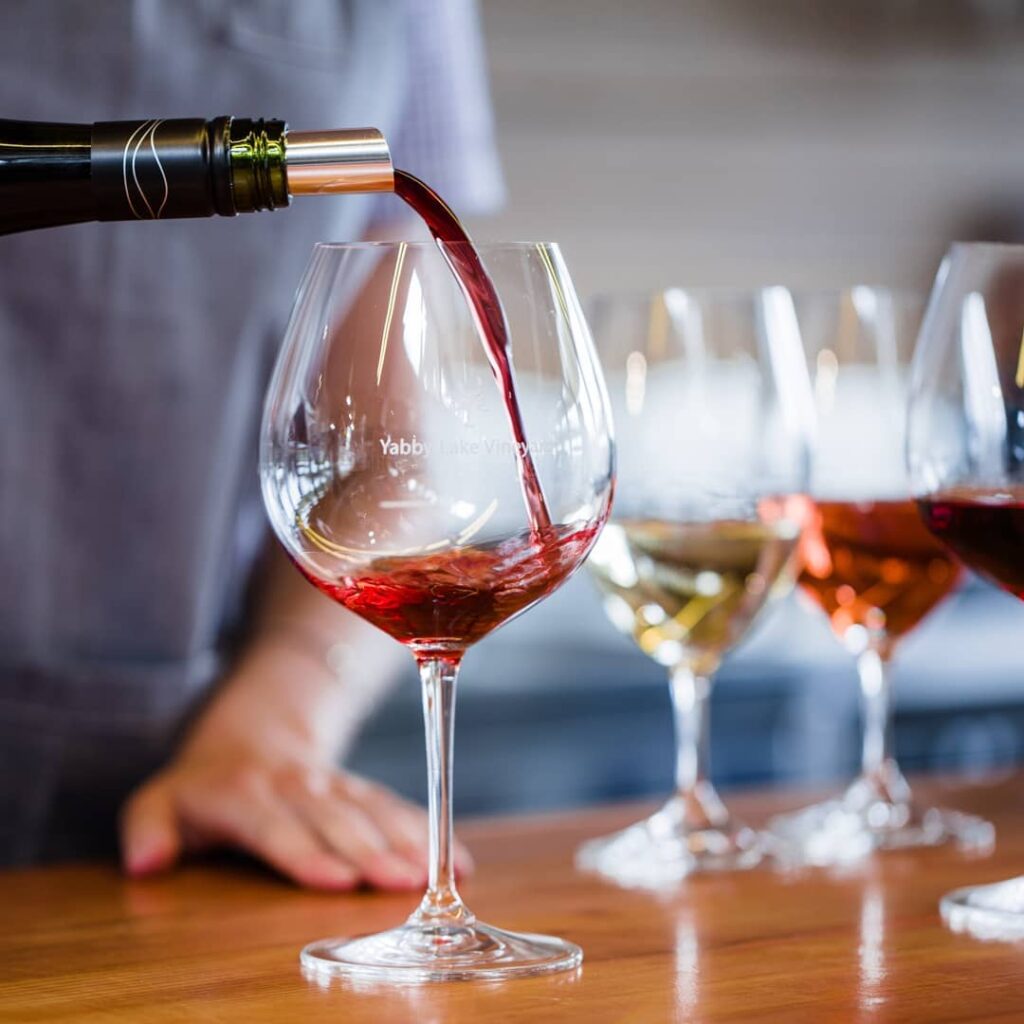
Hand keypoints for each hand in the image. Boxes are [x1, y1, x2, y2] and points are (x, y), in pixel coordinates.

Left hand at [119, 641, 472, 889]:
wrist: (254, 730)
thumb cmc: (204, 784)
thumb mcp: (159, 799)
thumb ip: (148, 828)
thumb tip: (147, 863)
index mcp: (244, 792)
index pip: (276, 827)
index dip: (307, 853)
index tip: (338, 881)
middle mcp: (296, 785)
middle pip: (337, 821)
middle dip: (373, 852)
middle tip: (407, 884)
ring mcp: (333, 784)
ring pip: (374, 811)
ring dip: (408, 842)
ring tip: (439, 874)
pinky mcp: (360, 789)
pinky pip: (396, 806)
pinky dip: (428, 830)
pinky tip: (456, 861)